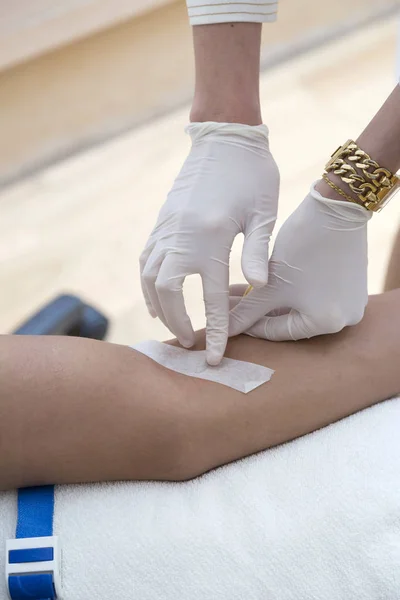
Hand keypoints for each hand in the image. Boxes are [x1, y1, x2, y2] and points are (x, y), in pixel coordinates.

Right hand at [140, 122, 279, 364]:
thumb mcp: (263, 213)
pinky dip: (148, 285)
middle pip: (168, 294)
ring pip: (150, 279)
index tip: (212, 358)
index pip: (211, 298)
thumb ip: (257, 252)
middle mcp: (182, 236)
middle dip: (178, 323)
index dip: (214, 331)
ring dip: (159, 307)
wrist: (225, 138)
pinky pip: (145, 261)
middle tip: (191, 342)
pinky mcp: (161, 222)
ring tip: (173, 325)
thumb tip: (257, 288)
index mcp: (211, 238)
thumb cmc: (253, 175)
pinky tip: (157, 296)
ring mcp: (166, 228)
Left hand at [229, 184, 371, 340]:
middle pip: (290, 321)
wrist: (337, 206)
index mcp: (327, 324)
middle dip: (259, 311)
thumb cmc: (303, 246)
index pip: (278, 332)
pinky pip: (316, 295)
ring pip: (301, 307)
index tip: (228, 320)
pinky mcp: (351, 285)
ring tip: (243, 293)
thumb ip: (246, 312)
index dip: (249, 326)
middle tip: (232, 305)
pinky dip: (293, 292)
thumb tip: (225, 331)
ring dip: (273, 301)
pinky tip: (269, 283)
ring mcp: (351, 302)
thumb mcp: (270, 284)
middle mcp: (344, 320)